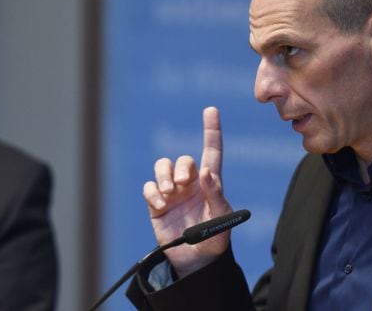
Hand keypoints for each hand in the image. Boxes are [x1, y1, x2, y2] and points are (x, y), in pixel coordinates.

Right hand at [143, 106, 231, 277]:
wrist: (196, 261)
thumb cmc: (215, 238)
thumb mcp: (221, 216)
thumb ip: (215, 193)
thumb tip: (205, 171)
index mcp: (210, 183)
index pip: (211, 151)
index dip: (211, 130)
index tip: (211, 110)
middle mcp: (190, 184)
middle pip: (182, 160)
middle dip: (181, 167)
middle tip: (182, 183)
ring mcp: (172, 193)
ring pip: (162, 168)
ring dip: (164, 175)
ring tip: (169, 192)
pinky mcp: (157, 205)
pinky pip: (149, 188)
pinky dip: (153, 193)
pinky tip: (161, 204)